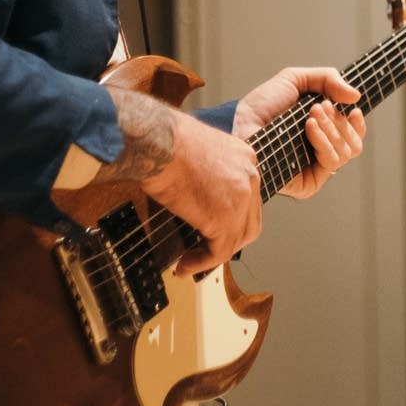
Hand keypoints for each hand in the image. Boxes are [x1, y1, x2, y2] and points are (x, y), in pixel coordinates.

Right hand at [125, 99, 263, 275]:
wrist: (155, 141)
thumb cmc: (163, 141)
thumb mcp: (197, 151)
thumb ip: (208, 173)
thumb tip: (196, 199)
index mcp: (244, 157)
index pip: (248, 198)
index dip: (232, 220)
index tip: (211, 231)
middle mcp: (249, 176)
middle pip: (250, 222)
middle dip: (229, 241)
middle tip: (204, 251)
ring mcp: (241, 198)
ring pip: (236, 240)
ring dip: (212, 256)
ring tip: (189, 261)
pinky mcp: (225, 218)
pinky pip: (218, 251)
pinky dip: (202, 263)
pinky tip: (184, 265)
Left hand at [233, 66, 364, 200]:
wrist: (240, 123)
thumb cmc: (262, 106)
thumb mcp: (295, 80)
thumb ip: (327, 79)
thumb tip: (356, 96)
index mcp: (322, 133)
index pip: (353, 136)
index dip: (357, 123)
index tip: (353, 109)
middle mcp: (320, 153)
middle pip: (354, 143)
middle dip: (339, 120)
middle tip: (318, 107)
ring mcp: (315, 169)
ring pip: (346, 152)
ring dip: (332, 127)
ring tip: (310, 115)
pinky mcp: (309, 183)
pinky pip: (331, 162)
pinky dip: (324, 141)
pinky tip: (309, 128)